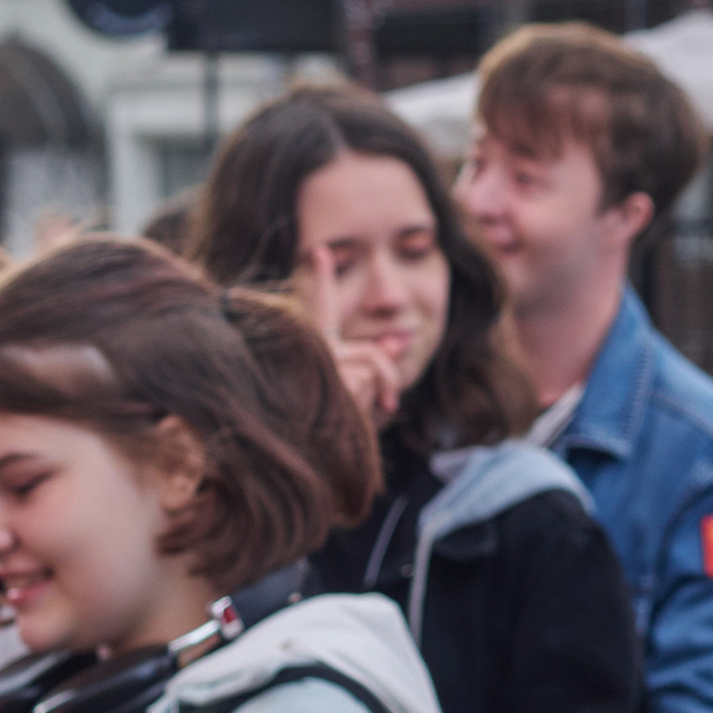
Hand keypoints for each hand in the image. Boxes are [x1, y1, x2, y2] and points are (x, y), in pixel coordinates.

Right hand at [298, 247, 403, 422]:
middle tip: (390, 403)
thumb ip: (380, 365)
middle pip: (372, 352)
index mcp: (314, 354)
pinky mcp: (328, 370)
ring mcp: (318, 361)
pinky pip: (369, 377)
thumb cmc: (337, 436)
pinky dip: (372, 401)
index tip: (322, 250)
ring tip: (355, 416)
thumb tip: (402, 338)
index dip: (322, 280)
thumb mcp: (362, 397)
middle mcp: (310, 353)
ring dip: (380, 393)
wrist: (314, 462)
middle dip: (391, 377)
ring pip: (374, 363)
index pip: (318, 311)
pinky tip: (349, 417)